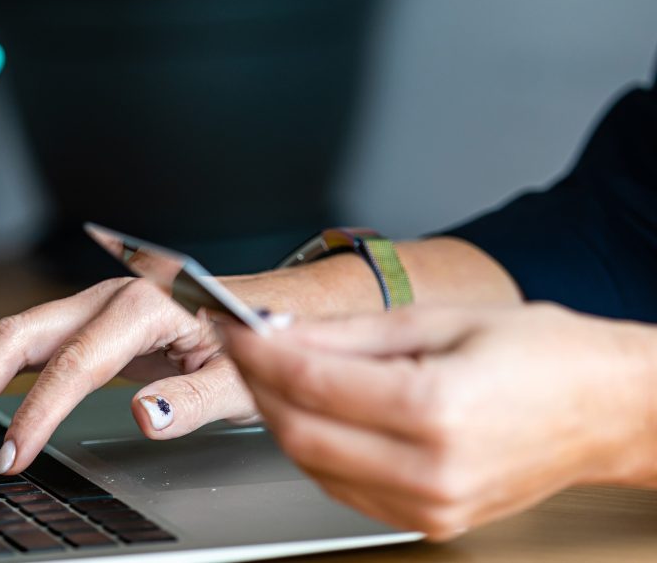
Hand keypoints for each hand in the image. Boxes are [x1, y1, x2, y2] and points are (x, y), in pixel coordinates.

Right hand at [0, 272, 300, 472]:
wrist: (264, 310)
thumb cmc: (253, 341)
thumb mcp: (239, 380)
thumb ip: (191, 399)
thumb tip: (143, 416)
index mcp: (145, 304)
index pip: (75, 363)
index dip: (36, 412)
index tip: (11, 455)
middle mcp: (110, 295)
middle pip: (23, 332)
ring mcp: (95, 304)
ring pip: (16, 332)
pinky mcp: (89, 319)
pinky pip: (30, 340)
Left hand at [221, 303, 656, 539]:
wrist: (605, 408)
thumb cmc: (540, 354)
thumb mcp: (439, 319)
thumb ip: (349, 333)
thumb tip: (281, 331)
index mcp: (436, 407)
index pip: (309, 381)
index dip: (257, 350)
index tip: (232, 324)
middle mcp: (430, 468)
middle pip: (300, 430)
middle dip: (256, 382)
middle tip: (240, 344)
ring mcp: (430, 505)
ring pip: (312, 465)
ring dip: (279, 415)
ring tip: (271, 371)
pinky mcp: (431, 520)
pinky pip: (344, 487)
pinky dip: (315, 448)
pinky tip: (310, 411)